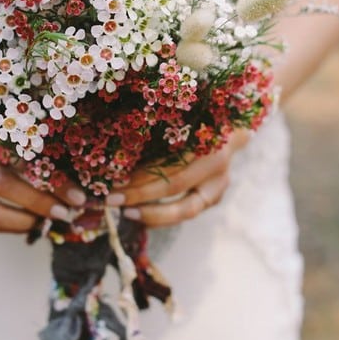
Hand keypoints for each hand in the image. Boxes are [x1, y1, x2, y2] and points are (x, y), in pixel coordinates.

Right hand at [0, 115, 85, 232]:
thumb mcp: (8, 119)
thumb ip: (33, 134)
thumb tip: (75, 156)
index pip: (24, 160)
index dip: (52, 180)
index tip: (78, 195)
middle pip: (5, 187)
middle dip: (40, 205)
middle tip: (67, 213)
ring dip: (25, 223)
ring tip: (50, 223)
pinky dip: (12, 227)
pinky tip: (32, 224)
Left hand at [115, 130, 250, 228]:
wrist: (226, 129)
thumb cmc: (190, 121)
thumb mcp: (176, 121)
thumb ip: (155, 135)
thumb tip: (117, 158)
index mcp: (205, 136)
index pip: (170, 162)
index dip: (142, 174)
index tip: (114, 179)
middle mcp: (217, 162)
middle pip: (175, 185)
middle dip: (140, 194)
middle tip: (112, 199)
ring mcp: (220, 183)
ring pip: (186, 208)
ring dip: (152, 213)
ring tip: (126, 213)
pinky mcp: (215, 197)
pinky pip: (187, 212)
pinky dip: (163, 218)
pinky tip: (142, 218)